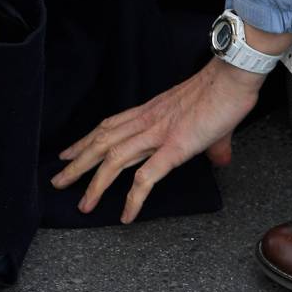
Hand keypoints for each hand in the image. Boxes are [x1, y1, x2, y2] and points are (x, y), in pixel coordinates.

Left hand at [51, 58, 267, 223]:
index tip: (70, 152)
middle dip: (77, 163)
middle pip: (102, 142)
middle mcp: (147, 121)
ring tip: (83, 205)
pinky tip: (126, 214)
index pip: (109, 125)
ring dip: (94, 183)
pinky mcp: (174, 147)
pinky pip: (146, 177)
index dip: (86, 140)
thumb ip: (211, 144)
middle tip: (58, 180)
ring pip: (114, 160)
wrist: (233, 77)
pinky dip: (132, 198)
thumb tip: (219, 158)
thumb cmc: (223, 91)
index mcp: (151, 111)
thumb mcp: (209, 122)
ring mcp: (158, 134)